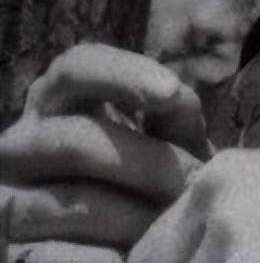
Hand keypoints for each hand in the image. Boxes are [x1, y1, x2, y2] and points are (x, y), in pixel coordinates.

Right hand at [0, 43, 209, 260]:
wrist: (119, 248)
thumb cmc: (147, 180)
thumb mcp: (165, 139)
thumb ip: (174, 113)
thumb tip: (175, 97)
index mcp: (56, 100)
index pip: (76, 67)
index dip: (123, 73)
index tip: (172, 91)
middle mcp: (20, 143)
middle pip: (76, 139)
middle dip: (144, 161)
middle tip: (191, 182)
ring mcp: (6, 199)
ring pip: (70, 201)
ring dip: (132, 215)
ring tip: (170, 224)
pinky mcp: (10, 253)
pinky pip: (53, 256)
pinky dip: (102, 257)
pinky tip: (130, 257)